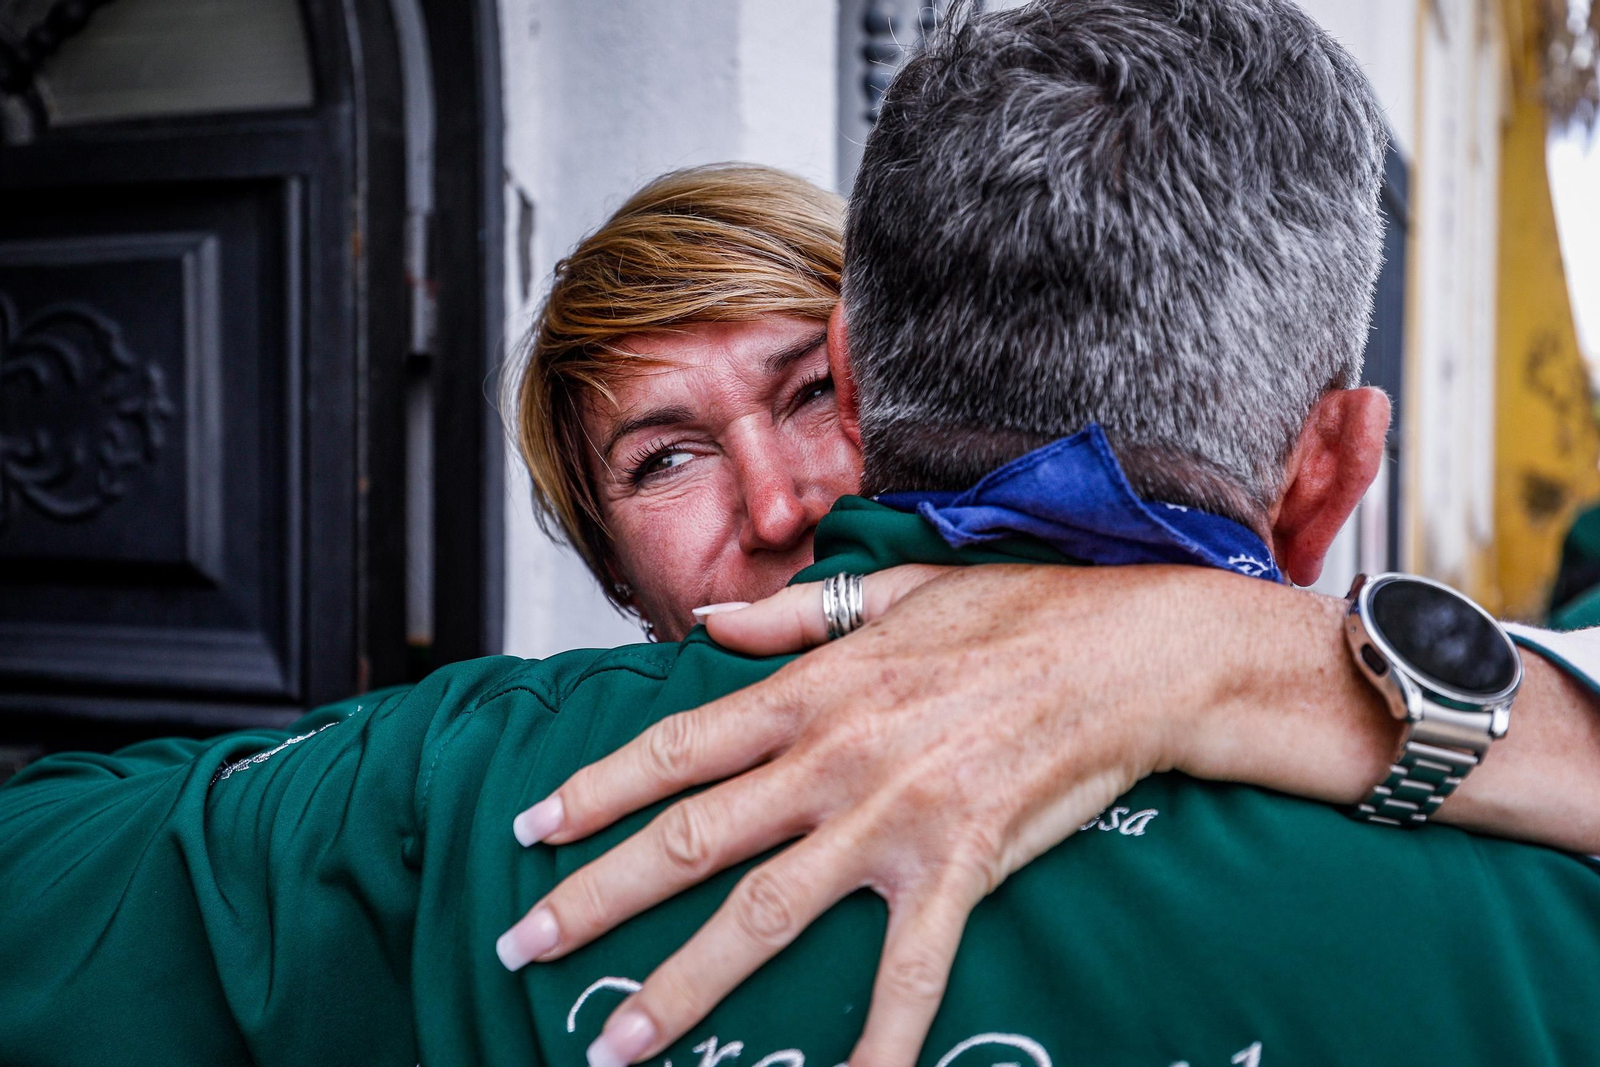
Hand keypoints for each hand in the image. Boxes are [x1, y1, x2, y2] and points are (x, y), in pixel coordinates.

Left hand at [499, 563, 1229, 1066]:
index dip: (594, 791)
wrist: (1126, 654)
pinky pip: (906, 973)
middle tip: (522, 944)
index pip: (676, 749)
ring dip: (681, 985)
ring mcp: (891, 820)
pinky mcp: (958, 867)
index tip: (530, 829)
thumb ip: (793, 620)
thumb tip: (712, 626)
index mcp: (812, 691)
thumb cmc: (1015, 615)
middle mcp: (833, 760)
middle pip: (690, 839)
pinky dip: (874, 1042)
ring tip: (617, 1043)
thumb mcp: (891, 596)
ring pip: (761, 914)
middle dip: (597, 898)